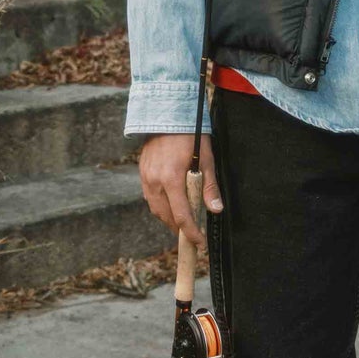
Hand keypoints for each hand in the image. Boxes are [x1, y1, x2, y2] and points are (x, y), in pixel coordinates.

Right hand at [138, 133, 221, 250]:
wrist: (166, 113)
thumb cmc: (190, 134)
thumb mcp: (206, 158)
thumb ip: (209, 186)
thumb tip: (216, 210)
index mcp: (171, 179)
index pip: (181, 216)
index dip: (192, 233)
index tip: (200, 244)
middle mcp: (155, 181)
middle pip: (166, 217)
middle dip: (180, 230)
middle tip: (193, 237)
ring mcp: (146, 178)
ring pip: (156, 209)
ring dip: (169, 220)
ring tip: (183, 224)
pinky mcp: (142, 173)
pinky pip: (151, 198)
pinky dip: (161, 207)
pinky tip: (172, 206)